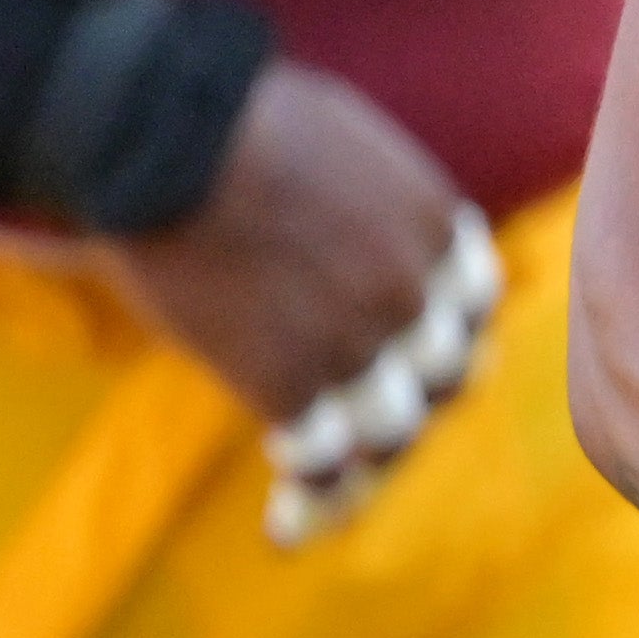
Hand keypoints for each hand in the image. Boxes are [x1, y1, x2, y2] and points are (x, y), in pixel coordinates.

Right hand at [109, 61, 493, 483]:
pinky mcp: (288, 380)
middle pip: (447, 378)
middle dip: (413, 405)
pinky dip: (309, 493)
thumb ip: (380, 202)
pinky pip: (318, 456)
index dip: (446, 339)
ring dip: (366, 466)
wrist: (167, 132)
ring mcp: (358, 343)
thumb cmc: (240, 118)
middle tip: (366, 440)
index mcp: (435, 228)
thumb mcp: (352, 144)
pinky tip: (284, 519)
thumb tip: (362, 220)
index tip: (415, 361)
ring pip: (392, 430)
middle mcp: (416, 294)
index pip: (471, 308)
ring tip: (328, 498)